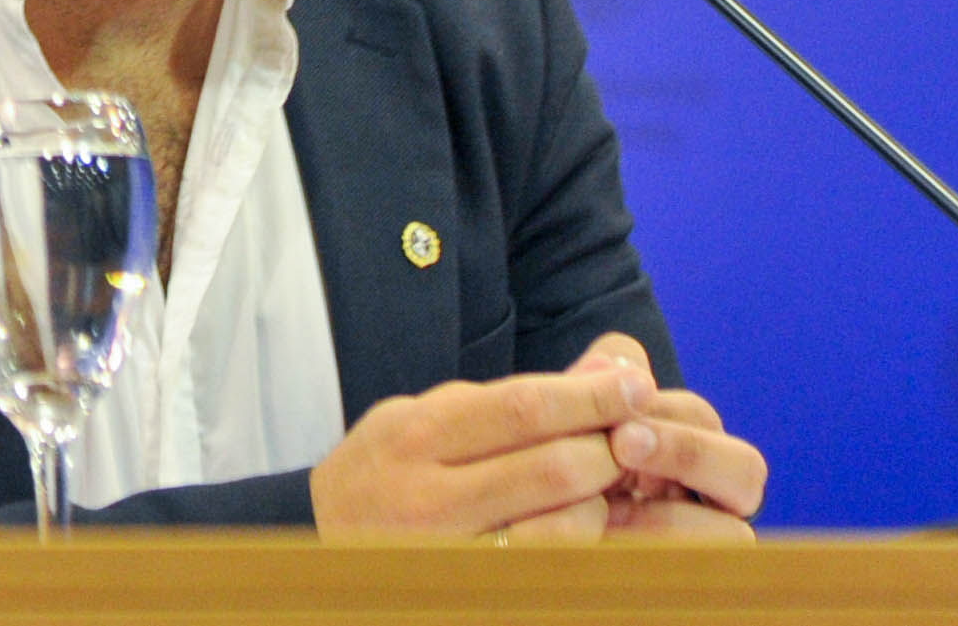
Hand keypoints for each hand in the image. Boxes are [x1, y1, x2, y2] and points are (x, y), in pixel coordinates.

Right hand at [306, 342, 767, 541]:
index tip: (638, 386)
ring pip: (561, 532)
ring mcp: (448, 556)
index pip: (522, 408)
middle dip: (609, 450)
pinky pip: (549, 571)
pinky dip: (580, 548)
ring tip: (603, 491)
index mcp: (417, 436)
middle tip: (634, 440)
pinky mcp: (472, 590)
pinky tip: (583, 529)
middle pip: (551, 470)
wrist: (318, 542)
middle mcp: (428, 498)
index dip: (591, 396)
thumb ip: (513, 397)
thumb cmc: (391, 469)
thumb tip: (608, 368)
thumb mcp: (433, 414)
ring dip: (600, 507)